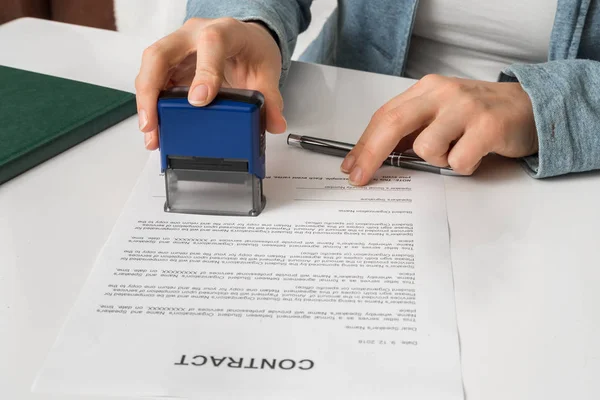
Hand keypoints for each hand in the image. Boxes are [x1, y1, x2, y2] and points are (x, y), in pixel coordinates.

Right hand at [135, 17, 285, 149]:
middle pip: (160, 54)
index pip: (210, 44)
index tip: (200, 101)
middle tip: (153, 123)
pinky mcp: (170, 63)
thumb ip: (271, 98)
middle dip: (151, 91)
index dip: (204, 72)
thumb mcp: (267, 71)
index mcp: (224, 31)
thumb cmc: (252, 49)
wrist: (245, 40)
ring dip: (146, 102)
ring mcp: (177, 48)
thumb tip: (274, 123)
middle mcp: (193, 35)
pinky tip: (155, 126)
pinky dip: (151, 104)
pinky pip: (153, 80)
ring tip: (151, 133)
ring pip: (150, 67)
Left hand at [340, 74, 538, 183]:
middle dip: (370, 154)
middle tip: (359, 178)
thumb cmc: (479, 115)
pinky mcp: (488, 126)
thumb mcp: (441, 114)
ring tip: (456, 151)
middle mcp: (443, 93)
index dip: (364, 144)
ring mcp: (466, 108)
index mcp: (427, 89)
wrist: (530, 106)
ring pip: (426, 148)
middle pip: (393, 123)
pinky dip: (463, 167)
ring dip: (437, 160)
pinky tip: (475, 154)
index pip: (385, 115)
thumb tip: (375, 155)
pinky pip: (457, 162)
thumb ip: (412, 129)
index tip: (351, 166)